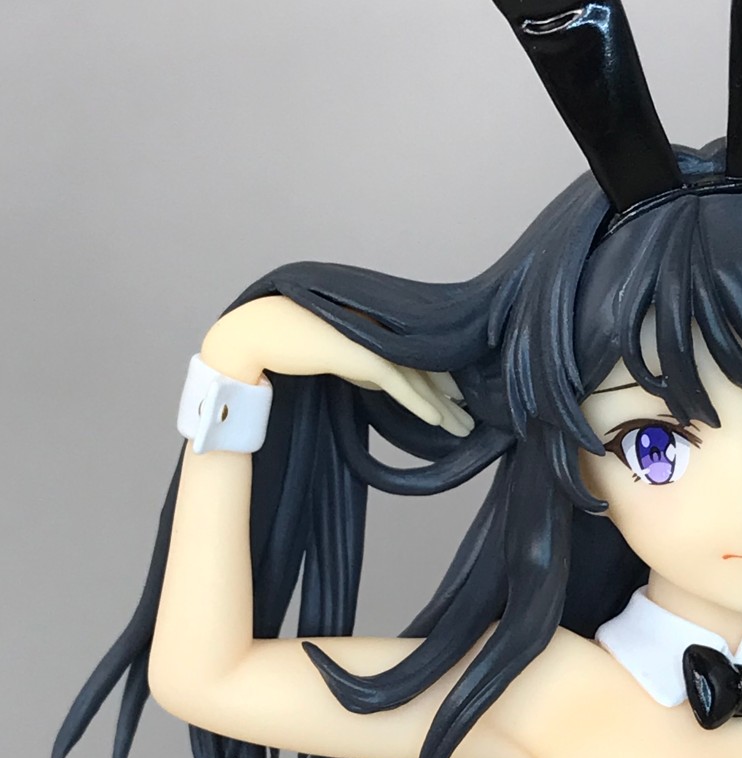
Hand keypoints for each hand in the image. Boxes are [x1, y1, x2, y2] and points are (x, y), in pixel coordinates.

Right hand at [200, 295, 473, 435]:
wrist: (253, 335)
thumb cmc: (285, 344)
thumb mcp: (336, 355)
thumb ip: (362, 365)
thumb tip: (387, 382)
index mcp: (373, 327)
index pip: (417, 355)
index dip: (440, 380)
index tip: (458, 402)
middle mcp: (377, 329)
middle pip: (425, 366)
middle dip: (450, 397)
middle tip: (472, 422)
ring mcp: (368, 338)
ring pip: (418, 376)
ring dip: (444, 406)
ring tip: (465, 429)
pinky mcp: (358, 351)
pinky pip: (398, 381)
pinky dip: (420, 402)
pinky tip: (438, 421)